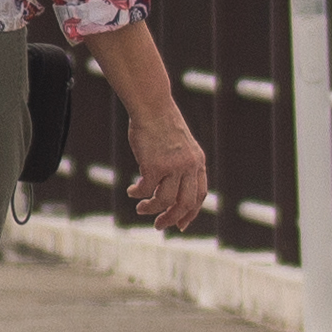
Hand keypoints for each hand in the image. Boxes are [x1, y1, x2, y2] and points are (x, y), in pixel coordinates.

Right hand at [122, 117, 209, 235]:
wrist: (152, 106)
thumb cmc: (161, 124)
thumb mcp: (180, 146)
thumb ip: (181, 165)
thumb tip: (170, 191)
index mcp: (198, 162)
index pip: (199, 195)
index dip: (191, 213)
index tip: (180, 224)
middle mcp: (189, 166)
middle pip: (184, 203)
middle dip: (172, 219)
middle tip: (159, 226)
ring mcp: (173, 167)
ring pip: (165, 200)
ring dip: (152, 209)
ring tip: (141, 209)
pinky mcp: (154, 166)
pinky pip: (146, 190)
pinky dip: (138, 194)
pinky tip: (131, 191)